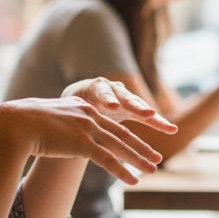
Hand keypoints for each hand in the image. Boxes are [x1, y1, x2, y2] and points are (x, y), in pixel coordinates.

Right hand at [0, 93, 170, 184]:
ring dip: (139, 160)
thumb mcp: (46, 121)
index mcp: (81, 108)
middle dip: (141, 148)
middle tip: (157, 158)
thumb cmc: (21, 124)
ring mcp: (85, 128)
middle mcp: (87, 115)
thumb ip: (58, 126)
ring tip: (153, 170)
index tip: (140, 146)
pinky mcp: (81, 143)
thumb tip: (56, 133)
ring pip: (119, 147)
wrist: (11, 125)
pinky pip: (108, 160)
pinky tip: (134, 180)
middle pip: (120, 134)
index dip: (127, 137)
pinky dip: (123, 171)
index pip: (109, 124)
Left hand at [62, 77, 176, 131]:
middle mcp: (113, 90)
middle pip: (125, 98)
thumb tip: (47, 120)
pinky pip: (148, 116)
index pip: (102, 93)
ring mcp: (125, 98)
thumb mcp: (66, 110)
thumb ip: (64, 114)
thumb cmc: (71, 109)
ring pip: (138, 105)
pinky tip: (171, 129)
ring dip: (148, 114)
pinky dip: (158, 123)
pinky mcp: (134, 109)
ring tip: (157, 120)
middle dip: (135, 106)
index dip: (107, 100)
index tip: (111, 107)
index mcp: (94, 88)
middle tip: (146, 113)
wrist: (80, 104)